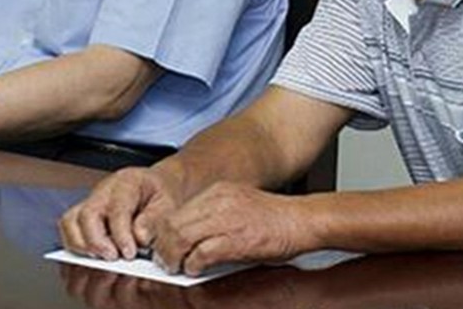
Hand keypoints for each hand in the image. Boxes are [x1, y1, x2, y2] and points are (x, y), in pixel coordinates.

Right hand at [59, 166, 183, 261]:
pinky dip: (75, 244)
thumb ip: (155, 219)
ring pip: (70, 220)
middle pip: (87, 214)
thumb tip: (139, 237)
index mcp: (126, 183)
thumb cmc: (159, 193)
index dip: (121, 234)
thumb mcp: (168, 202)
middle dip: (97, 241)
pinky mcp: (84, 213)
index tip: (129, 253)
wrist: (155, 184)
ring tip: (99, 259)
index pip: (117, 208)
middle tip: (112, 258)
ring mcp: (91, 201)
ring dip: (81, 244)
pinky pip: (69, 227)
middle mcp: (104, 190)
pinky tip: (92, 255)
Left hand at [152, 182, 313, 275]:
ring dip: (173, 256)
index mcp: (216, 193)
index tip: (160, 244)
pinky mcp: (236, 239)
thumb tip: (190, 239)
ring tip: (175, 267)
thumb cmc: (274, 219)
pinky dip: (193, 264)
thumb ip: (213, 217)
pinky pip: (202, 252)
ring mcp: (226, 219)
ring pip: (180, 236)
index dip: (162, 231)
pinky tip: (194, 269)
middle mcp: (217, 201)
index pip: (175, 211)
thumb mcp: (237, 206)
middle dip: (162, 246)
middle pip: (172, 223)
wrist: (302, 220)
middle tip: (163, 260)